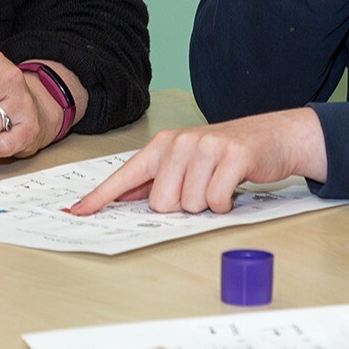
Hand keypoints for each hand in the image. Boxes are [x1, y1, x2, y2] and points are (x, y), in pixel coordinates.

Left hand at [67, 108, 326, 215]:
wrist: (273, 136)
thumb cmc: (225, 154)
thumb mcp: (187, 161)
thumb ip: (156, 178)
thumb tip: (120, 198)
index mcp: (163, 145)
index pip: (125, 176)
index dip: (100, 197)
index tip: (75, 212)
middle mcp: (181, 142)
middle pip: (160, 203)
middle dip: (182, 206)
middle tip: (201, 188)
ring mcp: (207, 146)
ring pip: (190, 205)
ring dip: (207, 205)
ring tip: (219, 184)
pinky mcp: (233, 155)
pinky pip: (216, 201)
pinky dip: (225, 204)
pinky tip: (233, 187)